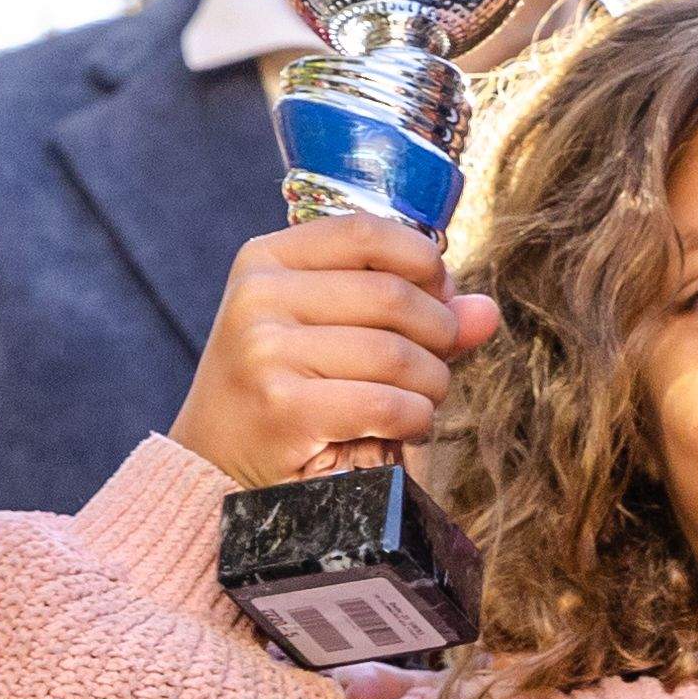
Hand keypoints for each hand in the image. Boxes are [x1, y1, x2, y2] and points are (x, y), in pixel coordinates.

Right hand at [170, 220, 491, 490]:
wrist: (211, 466)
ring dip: (431, 383)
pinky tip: (403, 427)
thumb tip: (485, 310)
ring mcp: (264, 352)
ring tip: (420, 398)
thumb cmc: (284, 389)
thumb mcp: (331, 331)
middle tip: (436, 362)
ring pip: (398, 354)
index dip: (424, 262)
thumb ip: (411, 312)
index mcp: (266, 260)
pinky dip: (415, 418)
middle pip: (394, 296)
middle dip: (439, 333)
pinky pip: (387, 404)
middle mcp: (258, 297)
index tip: (440, 295)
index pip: (368, 232)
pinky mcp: (282, 408)